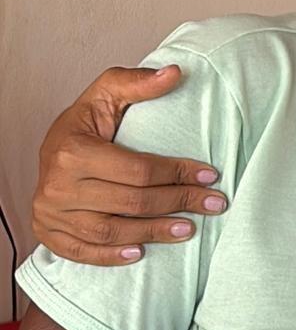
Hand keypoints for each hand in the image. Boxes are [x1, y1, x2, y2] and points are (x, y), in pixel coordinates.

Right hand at [33, 66, 226, 263]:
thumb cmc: (86, 122)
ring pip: (111, 231)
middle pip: (131, 202)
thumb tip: (176, 73)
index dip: (179, 173)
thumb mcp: (107, 93)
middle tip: (214, 204)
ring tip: (189, 229)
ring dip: (154, 232)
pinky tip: (140, 252)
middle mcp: (58, 185)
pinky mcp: (48, 232)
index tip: (211, 175)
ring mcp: (50, 212)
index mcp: (73, 151)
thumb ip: (139, 83)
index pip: (139, 170)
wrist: (51, 149)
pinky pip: (81, 251)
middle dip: (179, 203)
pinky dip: (111, 257)